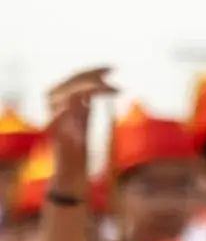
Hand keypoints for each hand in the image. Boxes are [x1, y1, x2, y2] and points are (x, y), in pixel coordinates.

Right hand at [47, 68, 117, 191]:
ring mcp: (54, 119)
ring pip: (70, 93)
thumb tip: (101, 83)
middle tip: (117, 74)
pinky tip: (90, 104)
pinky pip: (60, 116)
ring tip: (116, 90)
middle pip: (74, 81)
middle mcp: (55, 106)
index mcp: (62, 101)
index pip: (76, 77)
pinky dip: (73, 109)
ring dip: (94, 88)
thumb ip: (87, 102)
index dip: (94, 70)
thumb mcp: (84, 119)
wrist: (70, 173)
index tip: (114, 67)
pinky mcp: (54, 133)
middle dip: (96, 75)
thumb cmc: (78, 148)